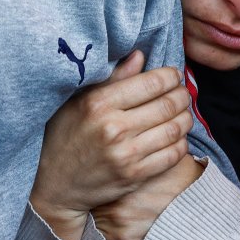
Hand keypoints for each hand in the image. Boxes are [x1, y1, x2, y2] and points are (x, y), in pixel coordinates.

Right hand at [29, 51, 193, 239]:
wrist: (54, 183)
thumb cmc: (64, 136)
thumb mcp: (79, 101)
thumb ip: (112, 78)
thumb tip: (140, 55)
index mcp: (99, 104)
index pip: (151, 83)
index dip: (170, 76)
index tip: (173, 76)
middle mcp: (114, 128)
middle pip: (168, 105)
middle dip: (182, 96)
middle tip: (182, 94)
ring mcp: (126, 155)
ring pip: (175, 129)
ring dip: (186, 118)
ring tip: (182, 113)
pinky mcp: (134, 176)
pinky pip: (172, 155)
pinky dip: (181, 143)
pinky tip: (176, 137)